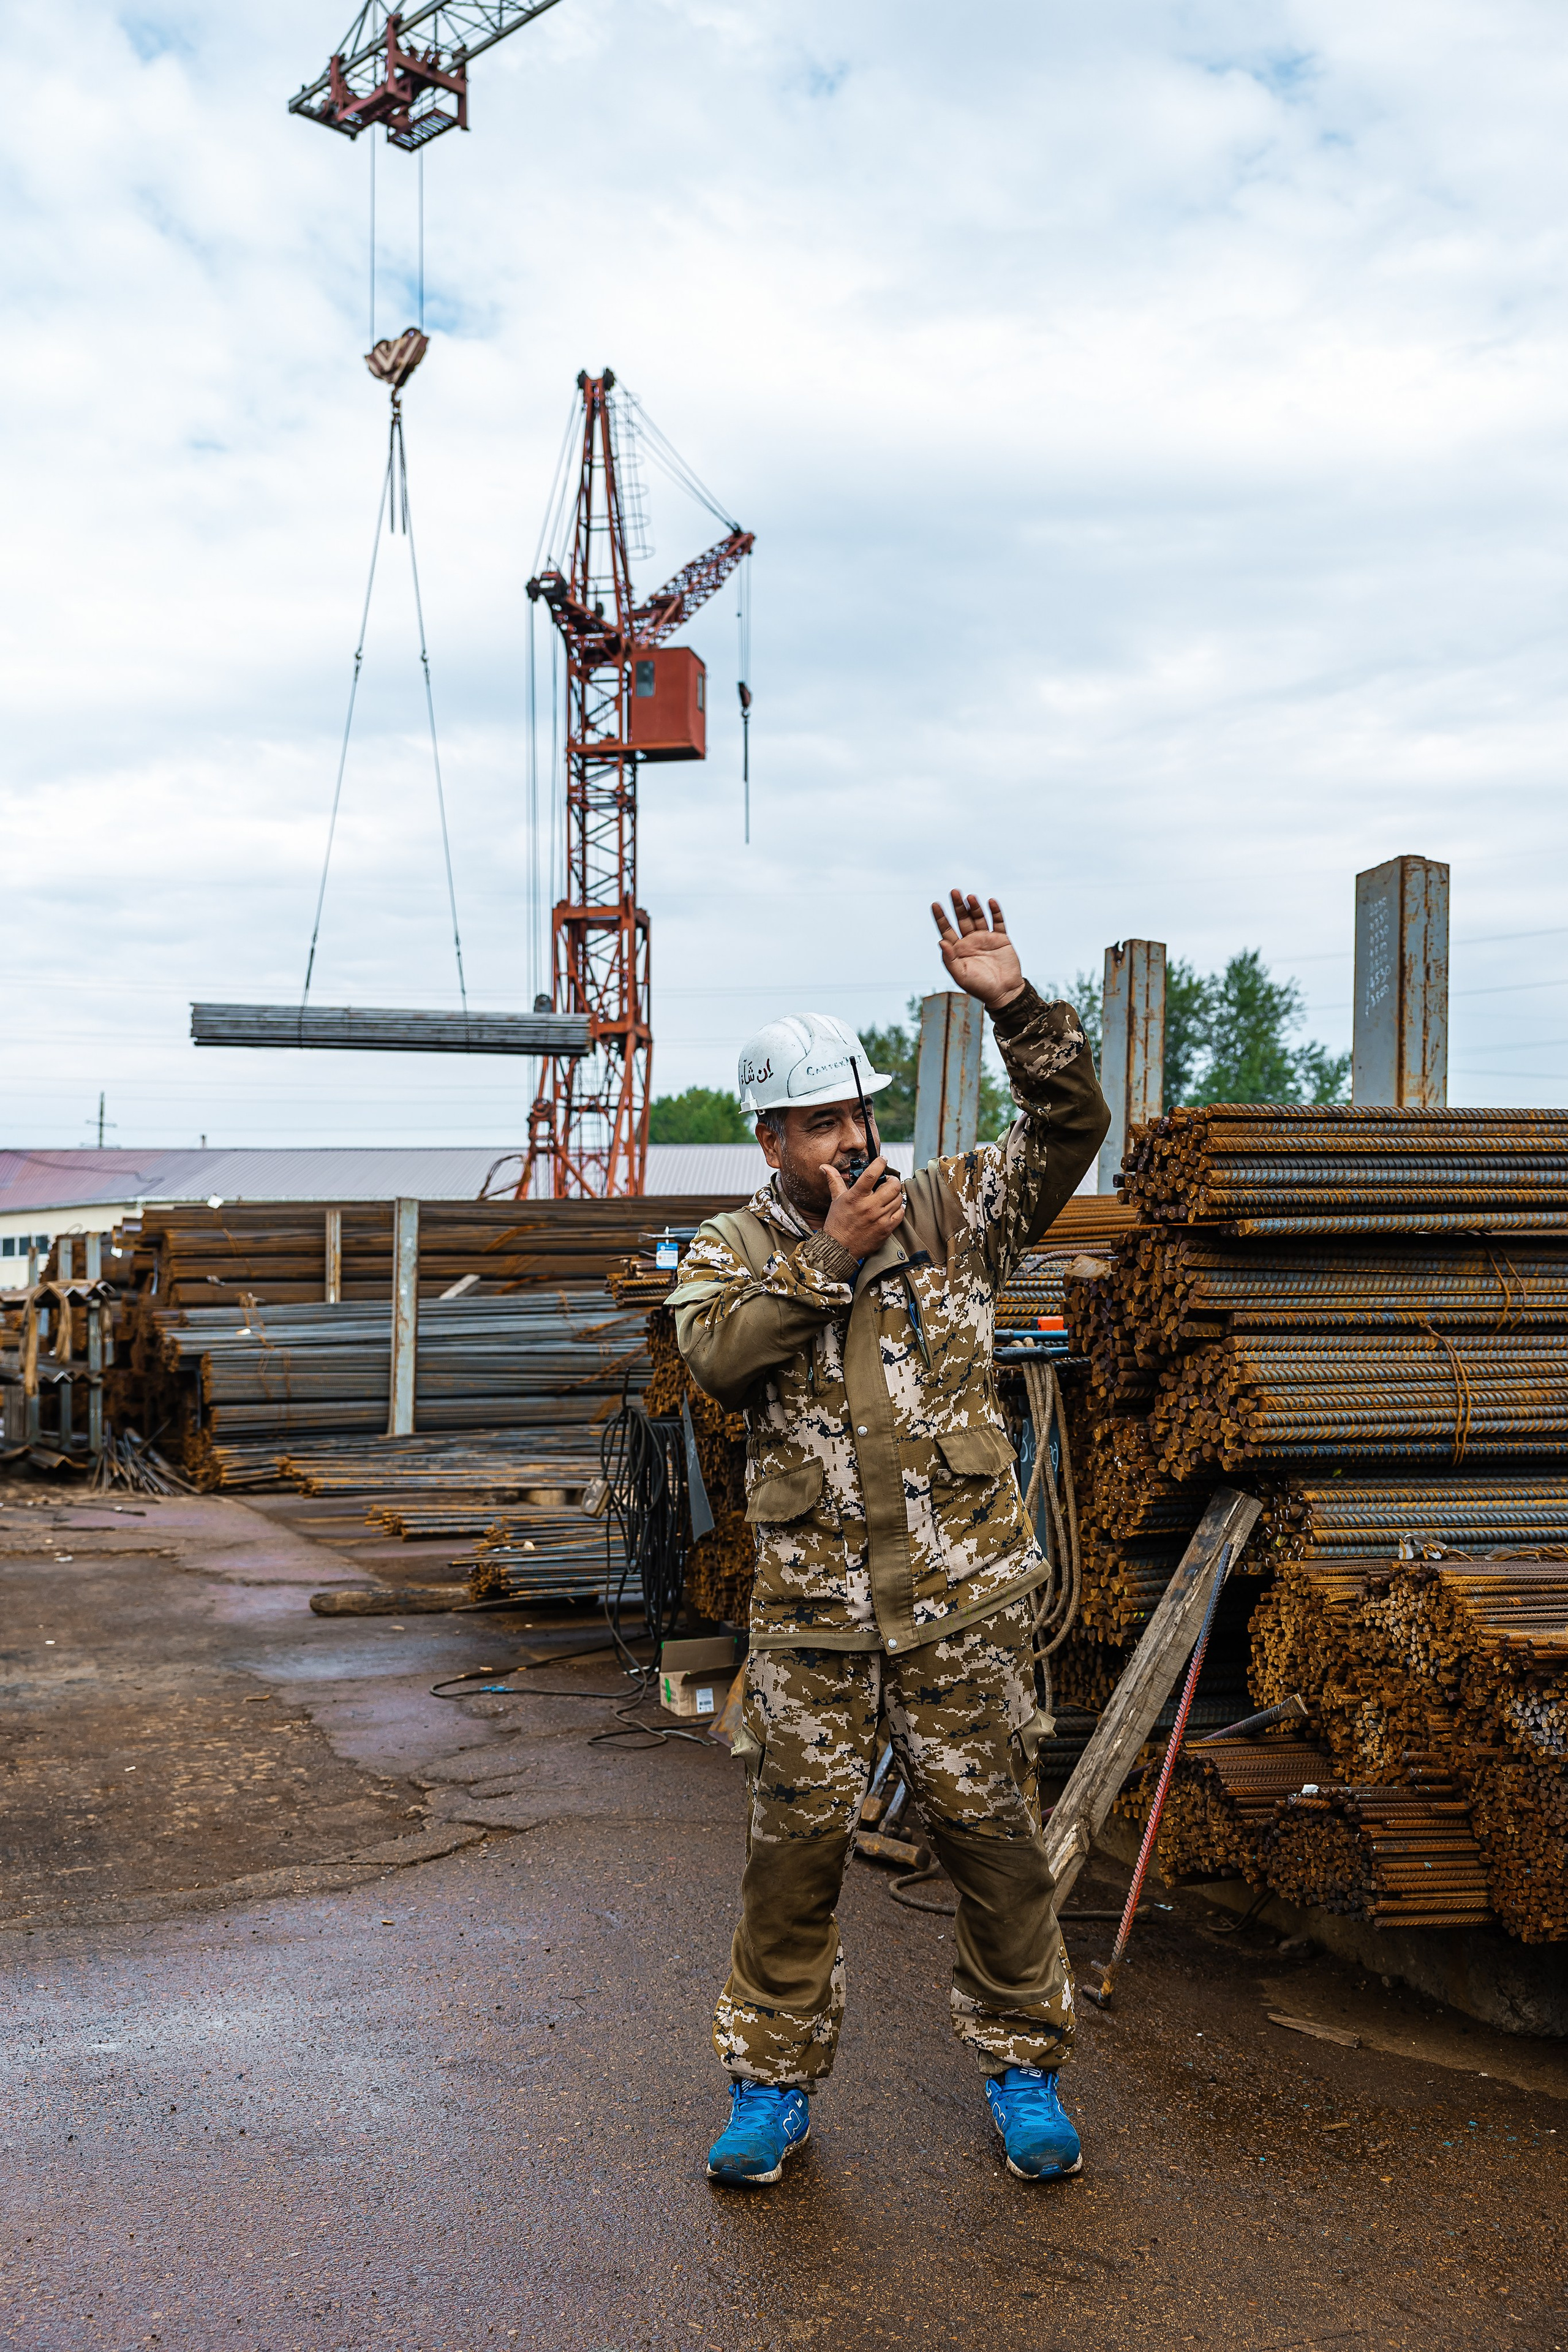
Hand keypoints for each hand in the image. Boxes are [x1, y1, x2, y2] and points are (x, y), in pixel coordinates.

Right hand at [823, 1158, 905, 1258]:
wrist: (839, 1248)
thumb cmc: (837, 1223)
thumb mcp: (836, 1200)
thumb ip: (834, 1181)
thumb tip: (824, 1167)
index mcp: (856, 1197)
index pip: (871, 1174)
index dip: (880, 1163)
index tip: (882, 1160)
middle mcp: (869, 1207)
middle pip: (892, 1186)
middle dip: (893, 1180)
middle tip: (888, 1181)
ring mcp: (879, 1218)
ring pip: (898, 1198)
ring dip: (896, 1194)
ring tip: (889, 1194)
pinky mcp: (886, 1229)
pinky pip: (900, 1213)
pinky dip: (899, 1207)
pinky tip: (892, 1207)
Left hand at [931, 890, 1024, 1008]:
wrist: (1005, 993)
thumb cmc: (980, 987)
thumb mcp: (961, 975)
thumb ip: (950, 960)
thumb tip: (940, 941)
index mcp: (958, 949)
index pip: (947, 929)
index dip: (941, 917)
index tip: (935, 904)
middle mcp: (971, 941)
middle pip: (962, 919)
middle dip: (957, 906)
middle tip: (954, 891)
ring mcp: (986, 938)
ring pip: (979, 917)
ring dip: (974, 907)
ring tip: (970, 897)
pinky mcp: (1001, 939)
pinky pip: (998, 922)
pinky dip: (995, 912)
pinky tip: (990, 902)